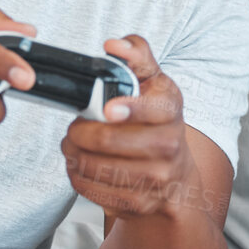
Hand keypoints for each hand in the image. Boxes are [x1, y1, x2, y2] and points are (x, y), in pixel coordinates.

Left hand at [60, 35, 198, 220]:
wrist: (175, 179)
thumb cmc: (156, 122)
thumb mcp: (153, 84)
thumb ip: (137, 56)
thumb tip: (115, 45)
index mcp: (171, 110)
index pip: (155, 109)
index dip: (129, 109)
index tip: (108, 109)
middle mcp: (169, 145)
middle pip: (108, 140)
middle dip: (79, 132)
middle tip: (74, 127)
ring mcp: (155, 179)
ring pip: (94, 166)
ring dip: (72, 153)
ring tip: (73, 144)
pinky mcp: (136, 203)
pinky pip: (90, 188)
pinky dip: (75, 174)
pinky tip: (79, 164)